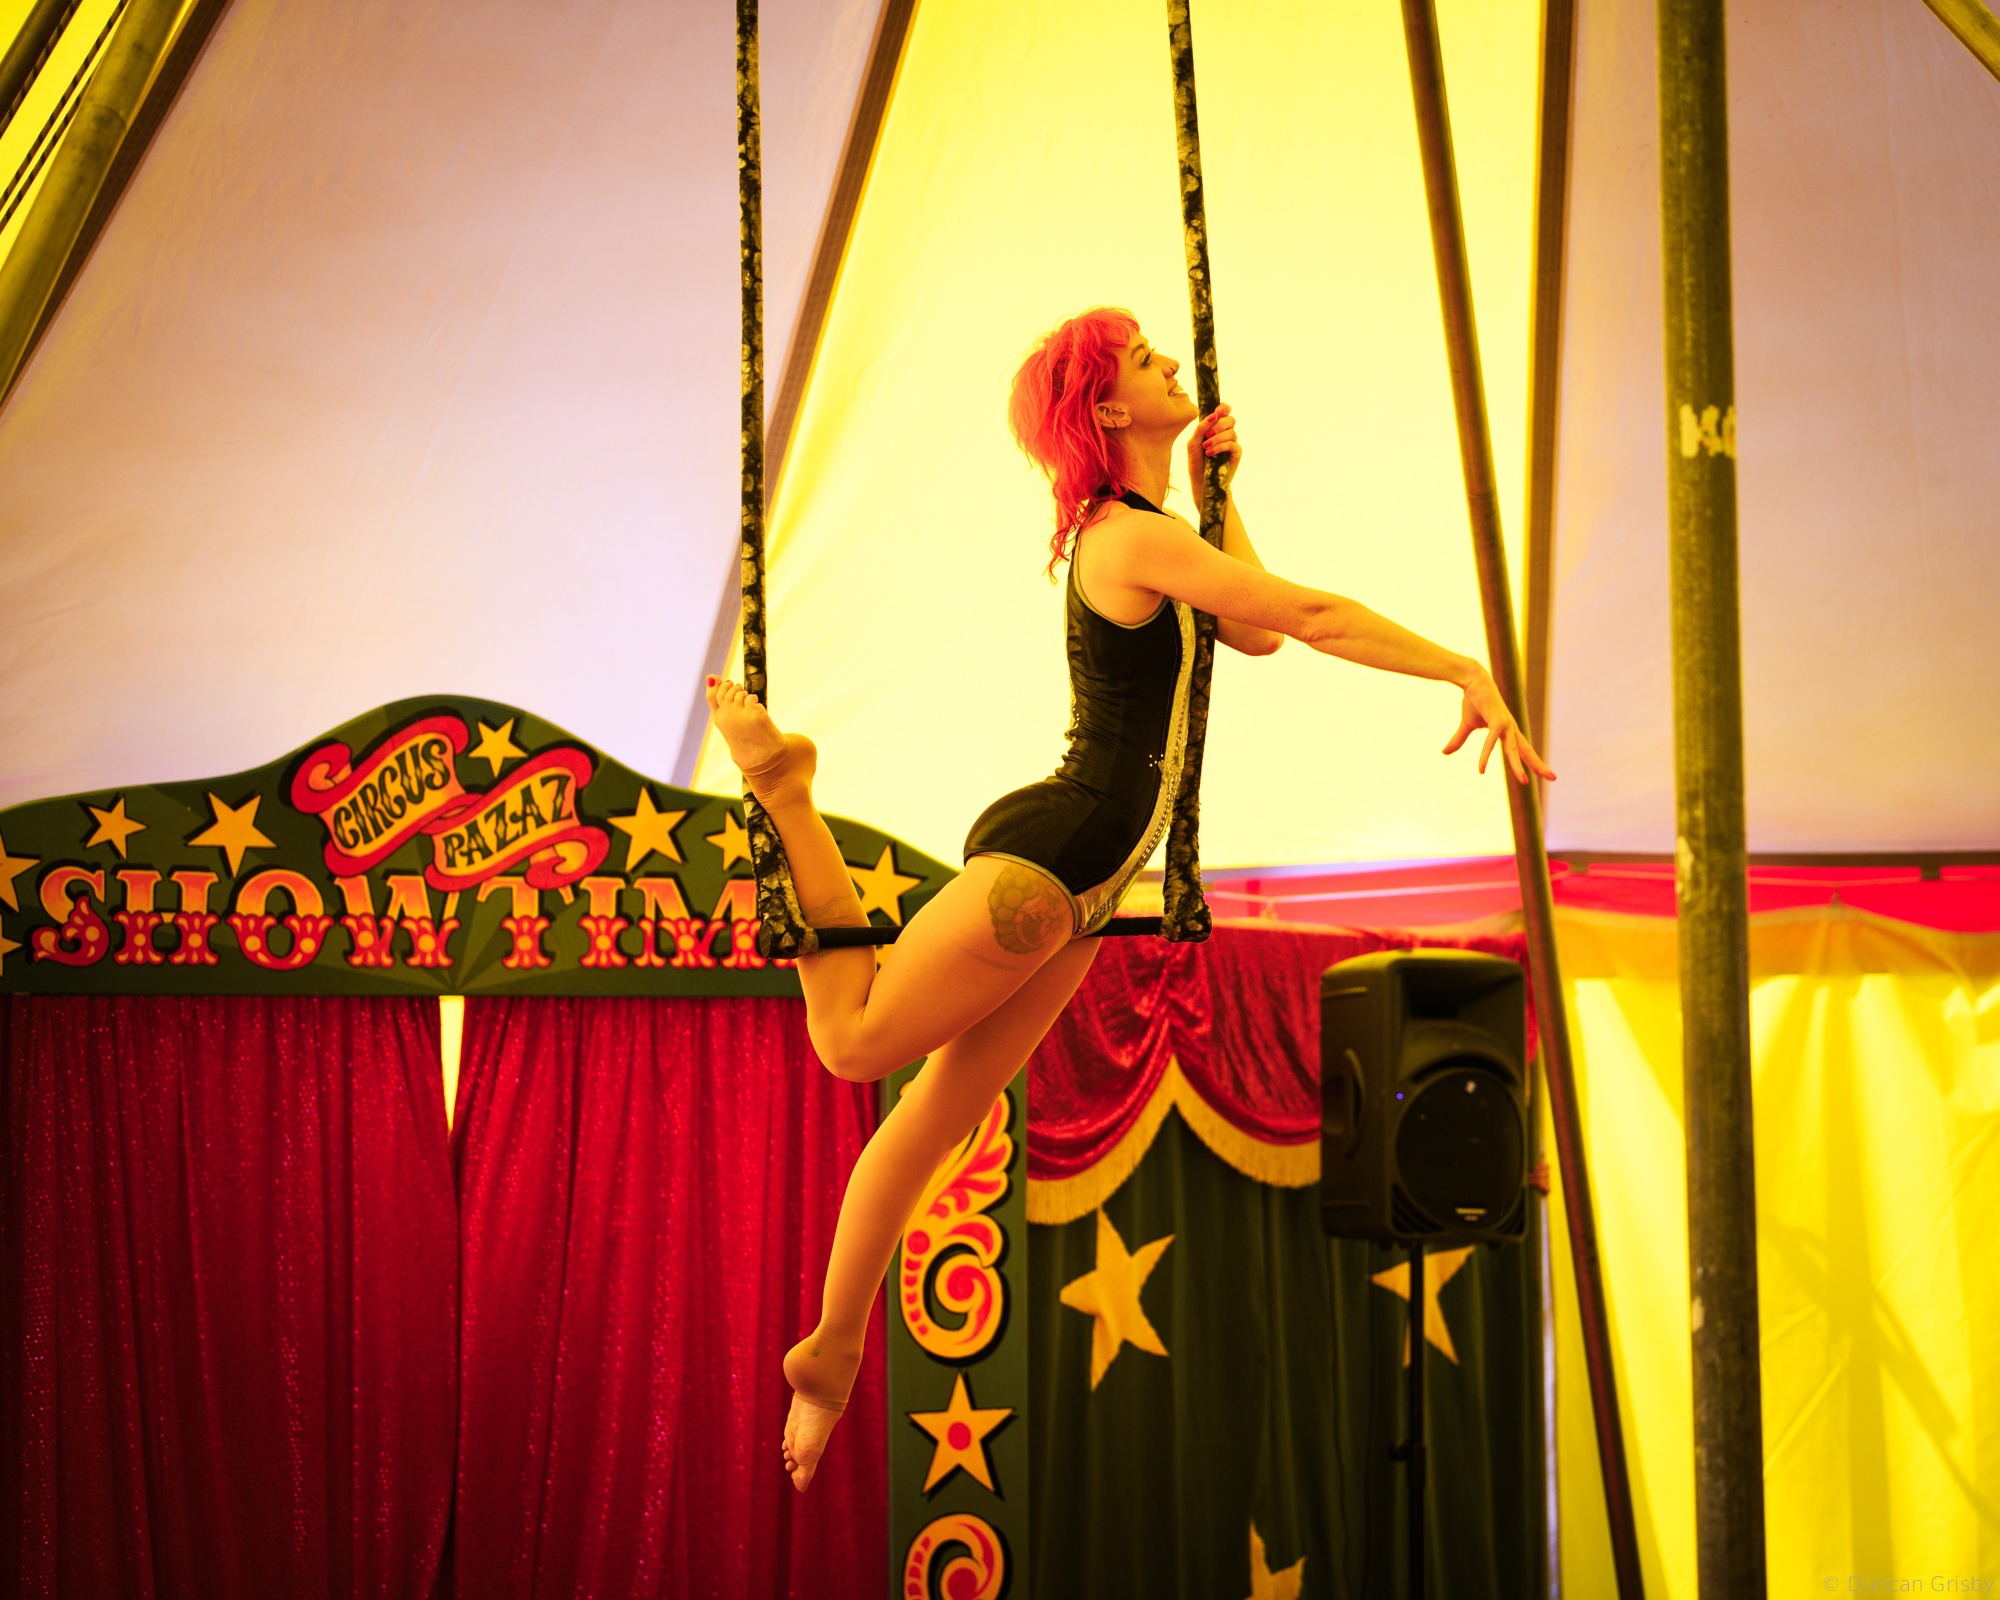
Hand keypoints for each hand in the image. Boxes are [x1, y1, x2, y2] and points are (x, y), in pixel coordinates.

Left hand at [1186, 402, 1240, 497]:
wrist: (1201, 482)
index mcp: (1215, 427)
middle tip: (1208, 435)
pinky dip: (1220, 446)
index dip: (1223, 408)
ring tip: (1206, 447)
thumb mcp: (1193, 443)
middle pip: (1230, 419)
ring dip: (1217, 438)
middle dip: (1219, 425)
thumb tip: (1213, 416)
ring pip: (1232, 432)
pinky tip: (1210, 453)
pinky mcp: (1236, 453)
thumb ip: (1201, 428)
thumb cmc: (1196, 462)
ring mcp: (1232, 443)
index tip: (1217, 412)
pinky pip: (1232, 444)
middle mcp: (1225, 433)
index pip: (1224, 411)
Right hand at [1443, 669, 1556, 783]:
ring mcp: (1505, 724)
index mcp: (1507, 730)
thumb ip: (1459, 740)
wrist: (1472, 680)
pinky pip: (1492, 742)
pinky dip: (1486, 756)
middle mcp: (1510, 728)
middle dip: (1539, 765)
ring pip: (1514, 750)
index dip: (1533, 761)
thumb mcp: (1466, 725)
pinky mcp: (1497, 720)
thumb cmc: (1473, 700)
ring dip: (1518, 767)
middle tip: (1553, 778)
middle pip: (1527, 750)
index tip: (1544, 774)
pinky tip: (1481, 769)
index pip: (1523, 749)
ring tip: (1525, 782)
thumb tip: (1444, 753)